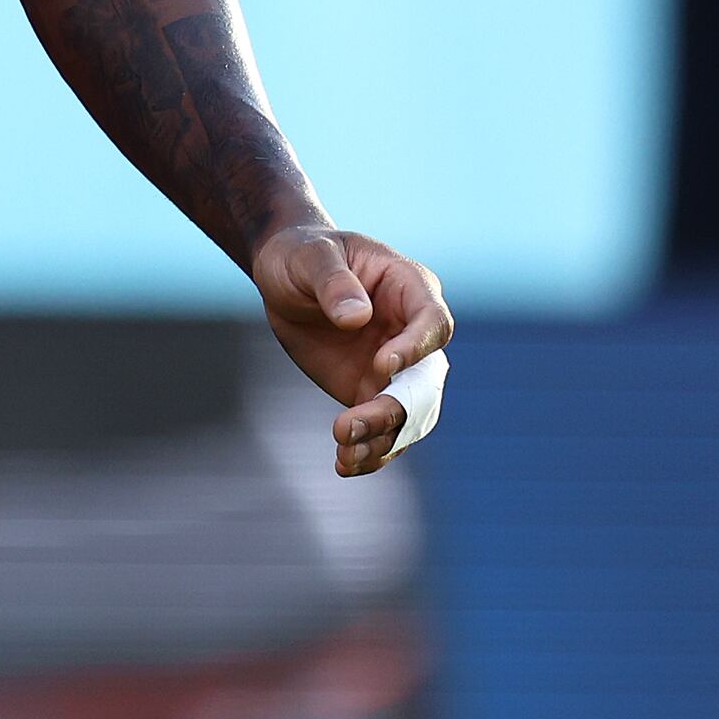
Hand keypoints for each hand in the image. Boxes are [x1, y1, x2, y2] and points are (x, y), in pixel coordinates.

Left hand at [251, 224, 452, 478]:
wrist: (284, 279)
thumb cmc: (302, 254)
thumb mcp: (310, 257)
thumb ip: (333, 282)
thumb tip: (356, 317)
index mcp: (410, 288)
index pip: (433, 323)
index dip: (417, 347)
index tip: (382, 365)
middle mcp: (413, 333)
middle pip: (425, 381)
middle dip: (396, 409)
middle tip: (349, 423)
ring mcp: (396, 367)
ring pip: (408, 414)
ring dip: (382, 438)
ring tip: (344, 452)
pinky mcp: (371, 391)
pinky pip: (383, 429)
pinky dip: (369, 450)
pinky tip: (345, 464)